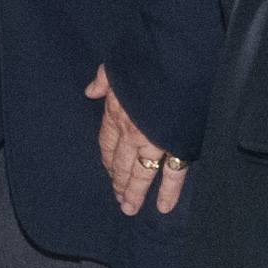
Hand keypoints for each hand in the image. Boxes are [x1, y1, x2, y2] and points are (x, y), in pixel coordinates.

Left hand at [86, 66, 185, 218]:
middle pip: (121, 164)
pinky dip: (169, 192)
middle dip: (119, 183)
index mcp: (116, 112)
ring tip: (131, 209)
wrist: (175, 59)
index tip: (108, 171)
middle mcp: (131, 132)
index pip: (107, 143)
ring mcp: (154, 142)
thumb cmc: (146, 58)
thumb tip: (90, 91)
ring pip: (142, 174)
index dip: (107, 159)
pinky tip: (163, 207)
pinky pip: (172, 174)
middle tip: (119, 201)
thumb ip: (104, 80)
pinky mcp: (177, 145)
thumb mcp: (117, 65)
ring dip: (135, 193)